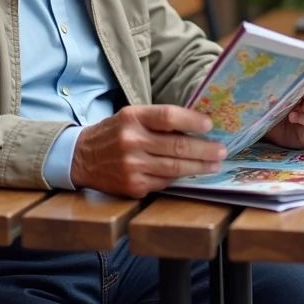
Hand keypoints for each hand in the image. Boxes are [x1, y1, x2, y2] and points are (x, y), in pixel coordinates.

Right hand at [69, 106, 226, 197]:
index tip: (210, 125)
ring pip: (175, 168)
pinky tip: (191, 174)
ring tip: (214, 164)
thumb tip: (196, 124)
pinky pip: (164, 182)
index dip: (192, 120)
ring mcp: (132, 166)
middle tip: (222, 150)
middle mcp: (131, 141)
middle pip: (177, 145)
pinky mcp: (133, 187)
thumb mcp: (131, 116)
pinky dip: (179, 178)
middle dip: (205, 149)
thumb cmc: (114, 133)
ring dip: (199, 167)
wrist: (81, 158)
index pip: (168, 116)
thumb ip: (158, 120)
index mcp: (132, 118)